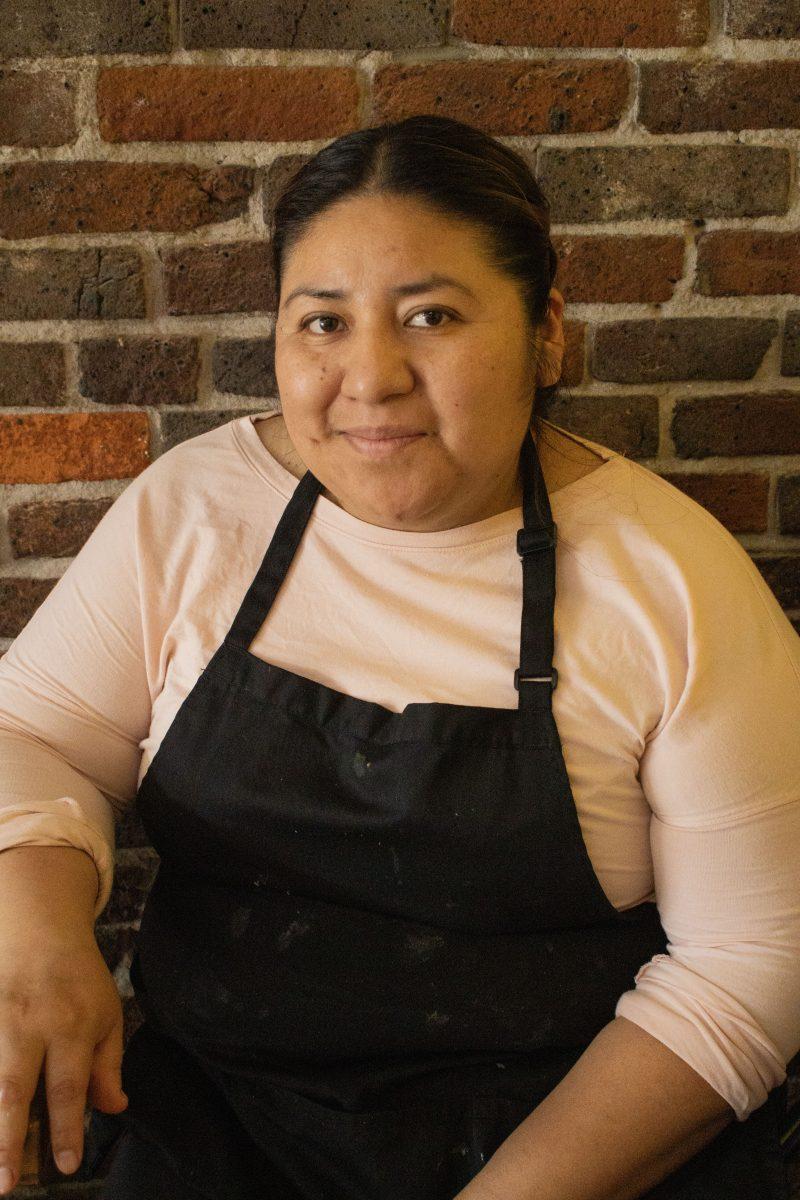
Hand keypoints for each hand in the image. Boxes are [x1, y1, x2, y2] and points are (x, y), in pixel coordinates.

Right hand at [0, 929, 128, 1193]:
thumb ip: (108, 1064)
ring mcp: (1, 1023)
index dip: (67, 1129)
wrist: (40, 933)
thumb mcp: (107, 1014)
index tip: (67, 1166)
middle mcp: (32, 1027)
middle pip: (17, 1089)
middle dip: (10, 1140)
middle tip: (6, 1183)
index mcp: (73, 1027)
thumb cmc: (79, 980)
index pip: (70, 1087)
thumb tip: (114, 1108)